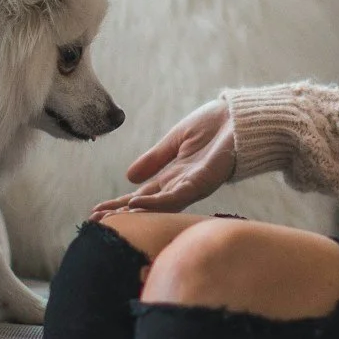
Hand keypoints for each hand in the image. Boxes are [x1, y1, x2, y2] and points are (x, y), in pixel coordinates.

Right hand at [91, 98, 236, 216]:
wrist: (243, 117)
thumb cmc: (216, 126)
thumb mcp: (176, 140)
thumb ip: (155, 158)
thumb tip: (129, 176)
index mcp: (174, 176)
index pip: (142, 194)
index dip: (119, 203)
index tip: (96, 211)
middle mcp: (182, 186)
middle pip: (147, 205)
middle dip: (121, 213)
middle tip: (94, 221)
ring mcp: (193, 186)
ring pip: (159, 205)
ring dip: (134, 212)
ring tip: (112, 216)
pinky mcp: (204, 181)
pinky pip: (177, 196)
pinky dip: (156, 201)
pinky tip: (137, 202)